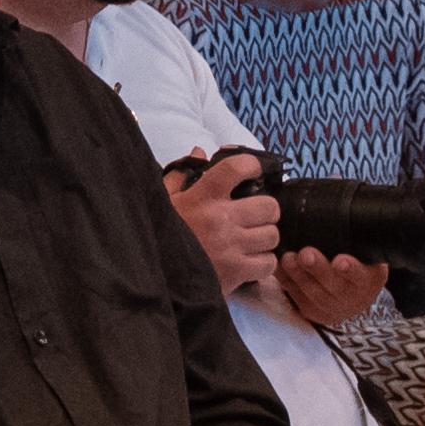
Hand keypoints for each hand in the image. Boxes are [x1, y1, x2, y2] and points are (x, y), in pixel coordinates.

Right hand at [164, 151, 282, 304]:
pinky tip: (251, 261)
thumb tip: (200, 152)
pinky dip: (263, 263)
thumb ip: (181, 175)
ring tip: (254, 241)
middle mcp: (221, 218)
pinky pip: (267, 263)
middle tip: (257, 216)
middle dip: (266, 210)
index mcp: (203, 196)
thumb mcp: (165, 201)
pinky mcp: (235, 272)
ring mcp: (231, 246)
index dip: (252, 166)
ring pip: (272, 236)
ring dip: (265, 237)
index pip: (237, 167)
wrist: (153, 273)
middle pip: (269, 206)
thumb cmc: (160, 234)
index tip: (253, 171)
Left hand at [278, 245, 395, 329]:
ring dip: (297, 275)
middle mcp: (353, 297)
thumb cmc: (357, 261)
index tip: (341, 260)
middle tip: (306, 254)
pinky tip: (277, 266)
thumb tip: (337, 207)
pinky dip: (285, 280)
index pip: (361, 275)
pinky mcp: (312, 311)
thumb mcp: (365, 250)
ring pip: (312, 293)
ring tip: (288, 258)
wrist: (353, 291)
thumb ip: (355, 236)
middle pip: (334, 285)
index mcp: (370, 279)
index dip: (351, 269)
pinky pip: (296, 296)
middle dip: (318, 269)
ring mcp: (332, 307)